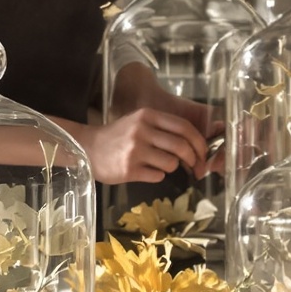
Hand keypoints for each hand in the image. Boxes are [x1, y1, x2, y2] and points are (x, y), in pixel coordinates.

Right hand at [80, 105, 214, 186]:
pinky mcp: (129, 169)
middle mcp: (142, 130)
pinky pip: (157, 176)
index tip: (203, 153)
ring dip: (172, 168)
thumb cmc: (118, 136)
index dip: (199, 142)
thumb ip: (163, 129)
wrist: (87, 148)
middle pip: (182, 146)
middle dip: (194, 159)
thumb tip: (194, 146)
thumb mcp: (139, 122)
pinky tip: (147, 171)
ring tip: (160, 165)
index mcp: (147, 115)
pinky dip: (157, 176)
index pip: (184, 127)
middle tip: (195, 167)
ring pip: (171, 163)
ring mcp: (135, 150)